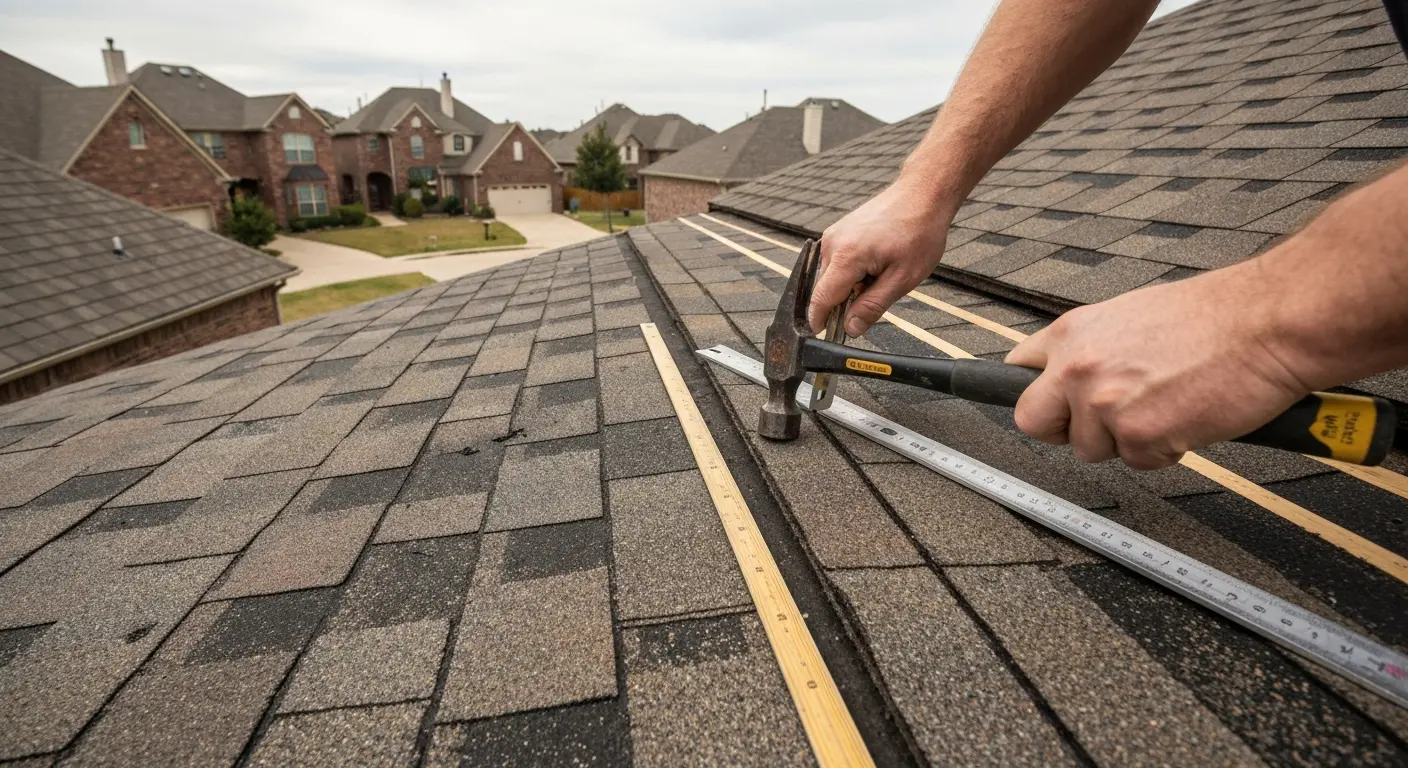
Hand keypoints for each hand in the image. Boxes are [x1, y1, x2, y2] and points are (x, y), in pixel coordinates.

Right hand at [809, 180, 954, 334]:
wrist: (923, 195)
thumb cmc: (918, 232)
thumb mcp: (902, 279)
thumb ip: (872, 306)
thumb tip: (851, 329)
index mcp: (846, 256)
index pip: (821, 299)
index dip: (820, 321)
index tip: (821, 337)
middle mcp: (833, 244)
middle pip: (826, 289)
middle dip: (845, 302)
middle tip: (878, 295)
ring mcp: (834, 235)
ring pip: (833, 277)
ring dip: (852, 285)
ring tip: (882, 273)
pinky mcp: (839, 231)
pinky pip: (838, 262)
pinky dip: (853, 271)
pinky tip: (877, 262)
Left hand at [1003, 268, 1311, 469]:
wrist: (1266, 322)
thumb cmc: (1214, 316)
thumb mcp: (1131, 315)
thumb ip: (1093, 347)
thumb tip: (1071, 373)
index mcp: (1071, 333)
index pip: (1018, 370)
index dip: (1037, 392)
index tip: (1046, 403)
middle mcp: (1076, 368)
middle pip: (1032, 421)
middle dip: (1063, 429)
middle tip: (1104, 423)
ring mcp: (1103, 405)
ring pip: (1091, 449)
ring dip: (1126, 440)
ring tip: (1168, 406)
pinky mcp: (1138, 436)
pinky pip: (1138, 462)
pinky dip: (1165, 450)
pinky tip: (1189, 417)